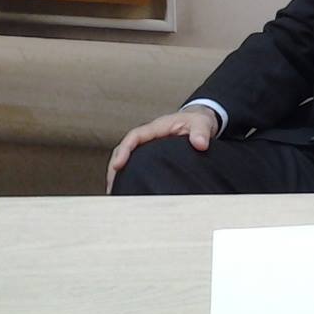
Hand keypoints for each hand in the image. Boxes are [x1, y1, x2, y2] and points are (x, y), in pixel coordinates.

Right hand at [105, 106, 219, 193]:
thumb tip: (200, 144)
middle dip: (114, 167)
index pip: (134, 137)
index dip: (124, 150)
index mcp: (157, 128)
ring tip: (115, 192)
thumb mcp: (202, 123)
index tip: (118, 166)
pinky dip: (128, 174)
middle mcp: (149, 136)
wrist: (200, 120)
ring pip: (127, 157)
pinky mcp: (151, 155)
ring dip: (118, 173)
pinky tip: (128, 188)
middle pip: (123, 149)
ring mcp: (149, 146)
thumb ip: (201, 132)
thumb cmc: (198, 121)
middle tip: (111, 187)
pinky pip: (135, 163)